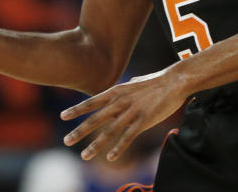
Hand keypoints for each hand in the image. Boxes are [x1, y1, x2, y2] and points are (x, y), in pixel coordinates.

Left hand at [60, 67, 187, 160]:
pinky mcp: (144, 121)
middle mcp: (120, 102)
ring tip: (84, 155)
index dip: (76, 110)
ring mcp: (131, 112)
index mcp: (116, 92)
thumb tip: (114, 93)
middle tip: (66, 141)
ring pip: (109, 131)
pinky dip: (118, 148)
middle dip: (79, 131)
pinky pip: (128, 137)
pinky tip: (110, 158)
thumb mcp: (132, 84)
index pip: (91, 102)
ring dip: (95, 145)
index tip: (63, 116)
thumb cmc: (155, 82)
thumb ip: (121, 91)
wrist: (174, 81)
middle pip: (95, 119)